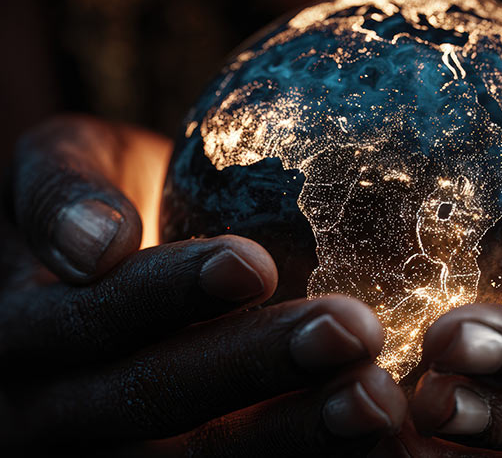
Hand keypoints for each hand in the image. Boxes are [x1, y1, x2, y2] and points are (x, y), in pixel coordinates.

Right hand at [1, 115, 405, 455]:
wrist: (101, 252)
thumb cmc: (98, 192)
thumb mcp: (63, 162)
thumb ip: (61, 194)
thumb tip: (95, 246)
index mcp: (22, 335)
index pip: (89, 322)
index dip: (166, 297)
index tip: (251, 264)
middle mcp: (55, 412)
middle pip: (154, 402)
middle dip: (256, 367)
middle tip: (351, 330)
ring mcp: (116, 452)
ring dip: (296, 434)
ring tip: (376, 399)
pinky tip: (375, 435)